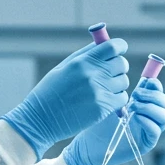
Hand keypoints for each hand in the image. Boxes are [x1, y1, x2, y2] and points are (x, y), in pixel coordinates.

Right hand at [1, 39, 128, 157]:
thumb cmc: (50, 92)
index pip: (114, 46)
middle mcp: (93, 74)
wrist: (41, 119)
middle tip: (109, 73)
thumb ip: (85, 55)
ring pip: (124, 82)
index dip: (120, 47)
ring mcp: (99, 92)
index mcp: (82, 61)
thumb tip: (104, 44)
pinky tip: (104, 100)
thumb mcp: (63, 67)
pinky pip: (122, 98)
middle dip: (118, 67)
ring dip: (117, 84)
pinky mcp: (103, 108)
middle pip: (122, 63)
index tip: (119, 51)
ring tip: (102, 89)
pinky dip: (117, 99)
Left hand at [63, 78, 164, 164]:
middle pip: (164, 102)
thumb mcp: (111, 103)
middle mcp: (149, 116)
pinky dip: (148, 122)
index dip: (155, 85)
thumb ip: (125, 91)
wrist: (90, 145)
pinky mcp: (147, 143)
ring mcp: (149, 130)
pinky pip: (156, 131)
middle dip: (152, 95)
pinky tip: (136, 118)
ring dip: (150, 108)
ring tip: (132, 107)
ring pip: (164, 116)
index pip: (157, 91)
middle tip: (135, 95)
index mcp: (142, 104)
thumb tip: (139, 77)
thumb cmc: (99, 123)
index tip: (146, 81)